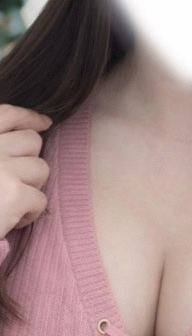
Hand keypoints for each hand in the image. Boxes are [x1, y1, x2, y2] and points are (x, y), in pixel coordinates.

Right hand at [0, 103, 52, 239]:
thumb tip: (28, 134)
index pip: (7, 114)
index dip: (28, 117)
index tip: (44, 122)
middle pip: (32, 141)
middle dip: (29, 162)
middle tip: (16, 181)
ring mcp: (2, 168)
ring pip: (41, 169)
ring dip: (32, 187)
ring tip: (11, 202)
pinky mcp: (15, 194)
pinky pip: (40, 199)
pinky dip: (31, 213)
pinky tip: (12, 221)